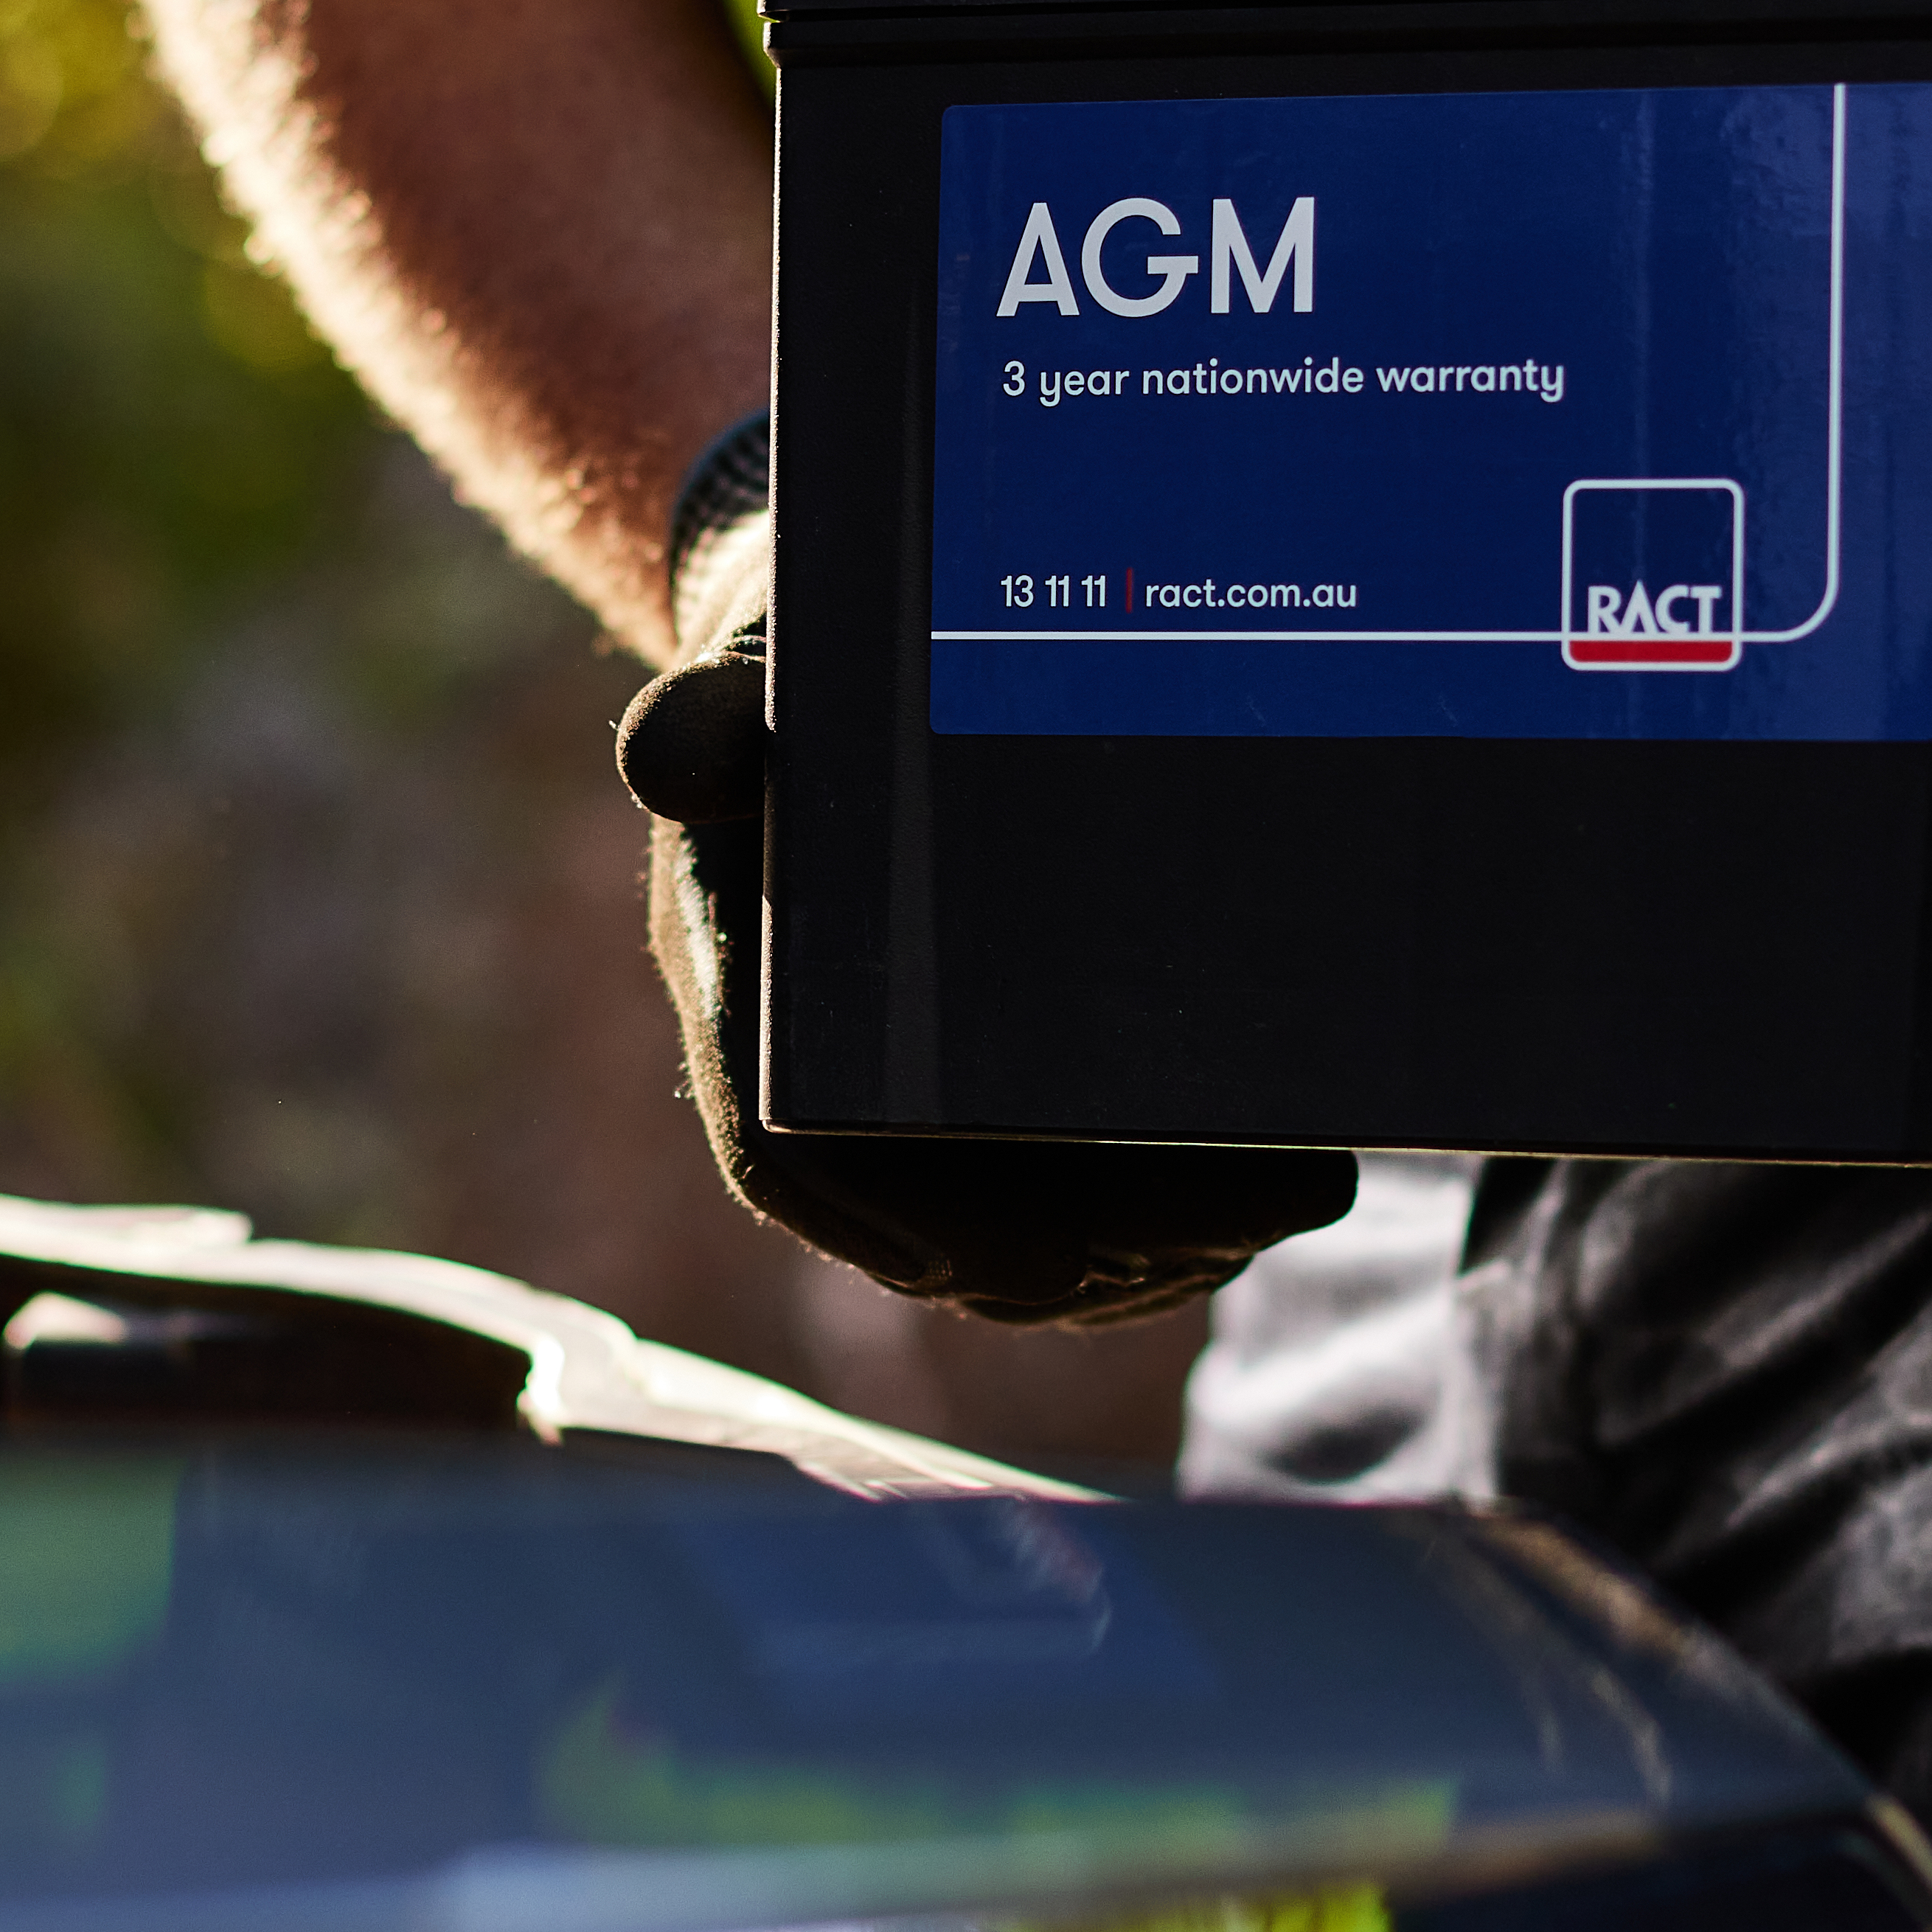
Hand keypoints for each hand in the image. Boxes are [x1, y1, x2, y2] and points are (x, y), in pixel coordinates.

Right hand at [619, 512, 1356, 1329]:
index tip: (1019, 1264)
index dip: (893, 1224)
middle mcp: (806, 1071)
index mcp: (737, 984)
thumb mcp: (757, 671)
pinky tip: (1253, 1213)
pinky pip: (1047, 1223)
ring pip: (1000, 1247)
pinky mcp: (966, 1114)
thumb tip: (664, 752)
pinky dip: (1145, 1242)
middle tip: (1222, 1225)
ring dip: (1131, 1259)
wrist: (828, 669)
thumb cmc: (803, 667)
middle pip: (929, 1226)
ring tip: (1267, 1211)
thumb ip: (711, 719)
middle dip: (1076, 1251)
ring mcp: (888, 1107)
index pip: (785, 1153)